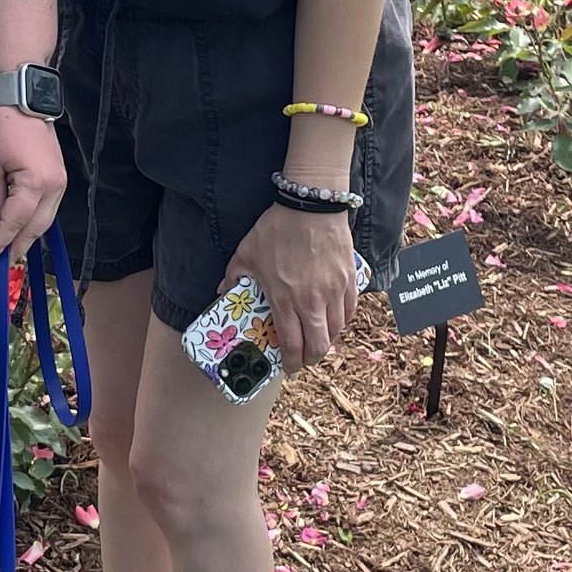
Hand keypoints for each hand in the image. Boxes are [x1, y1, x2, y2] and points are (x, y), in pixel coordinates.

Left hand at [0, 108, 64, 267]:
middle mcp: (56, 186)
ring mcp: (61, 182)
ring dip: (26, 238)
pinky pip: (48, 209)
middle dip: (16, 248)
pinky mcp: (59, 177)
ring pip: (45, 222)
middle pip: (36, 229)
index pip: (15, 224)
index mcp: (37, 183)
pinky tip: (20, 231)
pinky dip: (34, 223)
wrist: (19, 95)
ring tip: (7, 254)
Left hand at [229, 202, 361, 372]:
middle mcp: (312, 301)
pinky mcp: (349, 279)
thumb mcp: (247, 252)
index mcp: (285, 299)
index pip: (292, 344)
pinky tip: (335, 319)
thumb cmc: (278, 228)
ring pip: (337, 330)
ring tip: (317, 338)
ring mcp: (334, 291)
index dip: (291, 362)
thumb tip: (221, 292)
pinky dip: (343, 320)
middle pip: (319, 346)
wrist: (311, 204)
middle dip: (311, 359)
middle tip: (303, 358)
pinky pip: (350, 310)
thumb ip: (234, 276)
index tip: (288, 367)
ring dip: (327, 339)